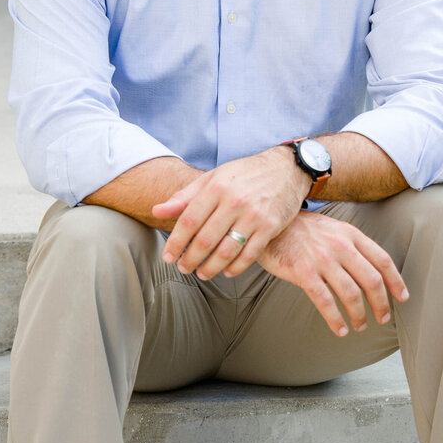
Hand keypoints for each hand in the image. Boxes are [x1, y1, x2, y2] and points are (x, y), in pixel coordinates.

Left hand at [151, 148, 307, 279]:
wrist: (286, 169)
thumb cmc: (244, 174)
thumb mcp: (212, 178)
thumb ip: (184, 196)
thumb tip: (156, 211)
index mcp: (216, 187)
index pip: (189, 220)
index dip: (176, 242)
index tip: (168, 257)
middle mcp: (234, 201)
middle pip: (206, 239)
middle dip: (190, 259)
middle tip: (183, 268)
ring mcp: (254, 215)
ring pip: (227, 251)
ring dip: (211, 267)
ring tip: (201, 273)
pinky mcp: (271, 227)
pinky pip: (250, 254)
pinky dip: (236, 267)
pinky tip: (226, 271)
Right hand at [255, 210, 408, 336]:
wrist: (269, 224)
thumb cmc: (301, 229)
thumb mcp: (332, 228)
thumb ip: (351, 245)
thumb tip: (373, 270)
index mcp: (350, 234)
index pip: (382, 260)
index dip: (396, 282)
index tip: (402, 298)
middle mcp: (339, 245)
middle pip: (372, 280)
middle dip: (381, 305)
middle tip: (382, 318)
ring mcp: (321, 259)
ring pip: (351, 294)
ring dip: (359, 315)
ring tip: (359, 325)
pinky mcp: (303, 272)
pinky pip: (325, 301)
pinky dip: (335, 319)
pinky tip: (340, 329)